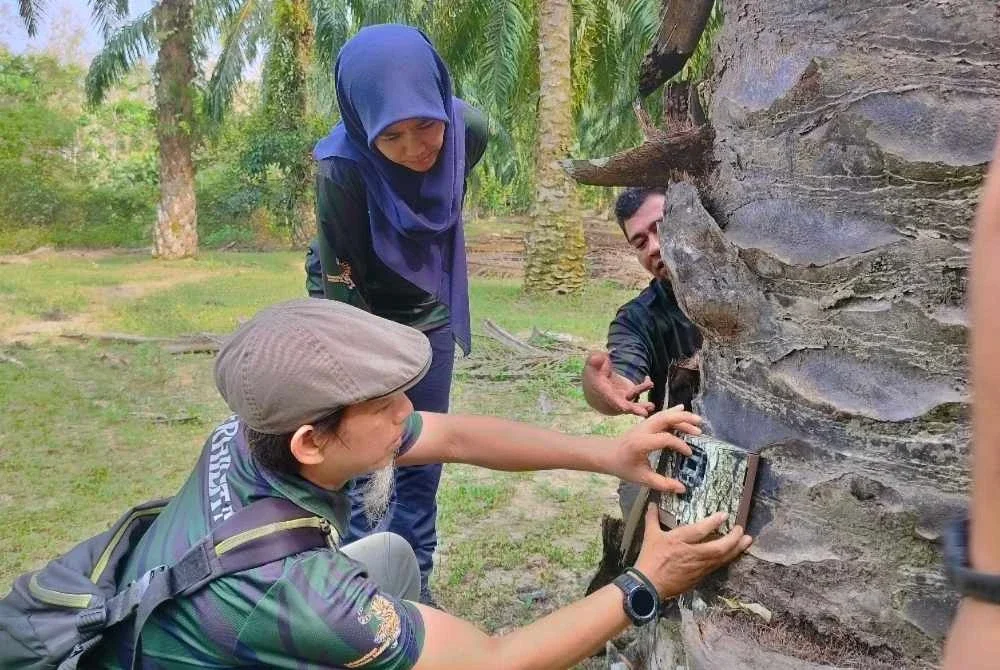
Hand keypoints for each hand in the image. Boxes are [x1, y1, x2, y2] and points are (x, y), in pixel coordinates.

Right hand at [583, 351, 654, 416]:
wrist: (595, 382)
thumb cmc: (593, 372)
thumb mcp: (592, 363)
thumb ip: (594, 360)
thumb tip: (597, 358)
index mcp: (602, 392)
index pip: (609, 399)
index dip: (617, 403)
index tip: (625, 408)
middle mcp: (612, 398)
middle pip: (623, 406)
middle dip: (633, 409)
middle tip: (643, 413)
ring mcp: (621, 397)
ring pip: (632, 402)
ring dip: (642, 405)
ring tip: (651, 406)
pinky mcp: (628, 393)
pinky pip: (637, 391)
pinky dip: (643, 387)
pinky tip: (648, 379)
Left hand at [608, 406, 701, 493]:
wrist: (607, 454)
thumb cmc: (623, 466)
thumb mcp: (642, 478)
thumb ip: (662, 484)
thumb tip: (682, 489)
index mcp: (642, 443)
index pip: (665, 438)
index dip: (679, 444)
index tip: (689, 453)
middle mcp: (643, 430)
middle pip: (665, 419)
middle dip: (684, 420)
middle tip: (700, 426)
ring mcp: (643, 424)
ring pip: (664, 415)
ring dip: (681, 416)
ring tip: (697, 421)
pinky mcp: (644, 423)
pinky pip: (660, 415)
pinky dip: (672, 412)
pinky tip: (682, 409)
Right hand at [634, 505, 751, 598]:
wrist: (649, 586)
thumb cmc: (649, 559)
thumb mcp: (650, 536)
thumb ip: (652, 518)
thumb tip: (653, 504)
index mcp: (678, 541)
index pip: (699, 531)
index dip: (713, 522)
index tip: (725, 515)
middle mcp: (691, 554)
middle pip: (718, 548)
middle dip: (733, 539)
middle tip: (741, 530)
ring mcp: (697, 567)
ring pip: (721, 558)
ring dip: (736, 549)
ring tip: (747, 540)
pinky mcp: (699, 577)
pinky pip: (717, 566)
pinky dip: (727, 559)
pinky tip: (734, 554)